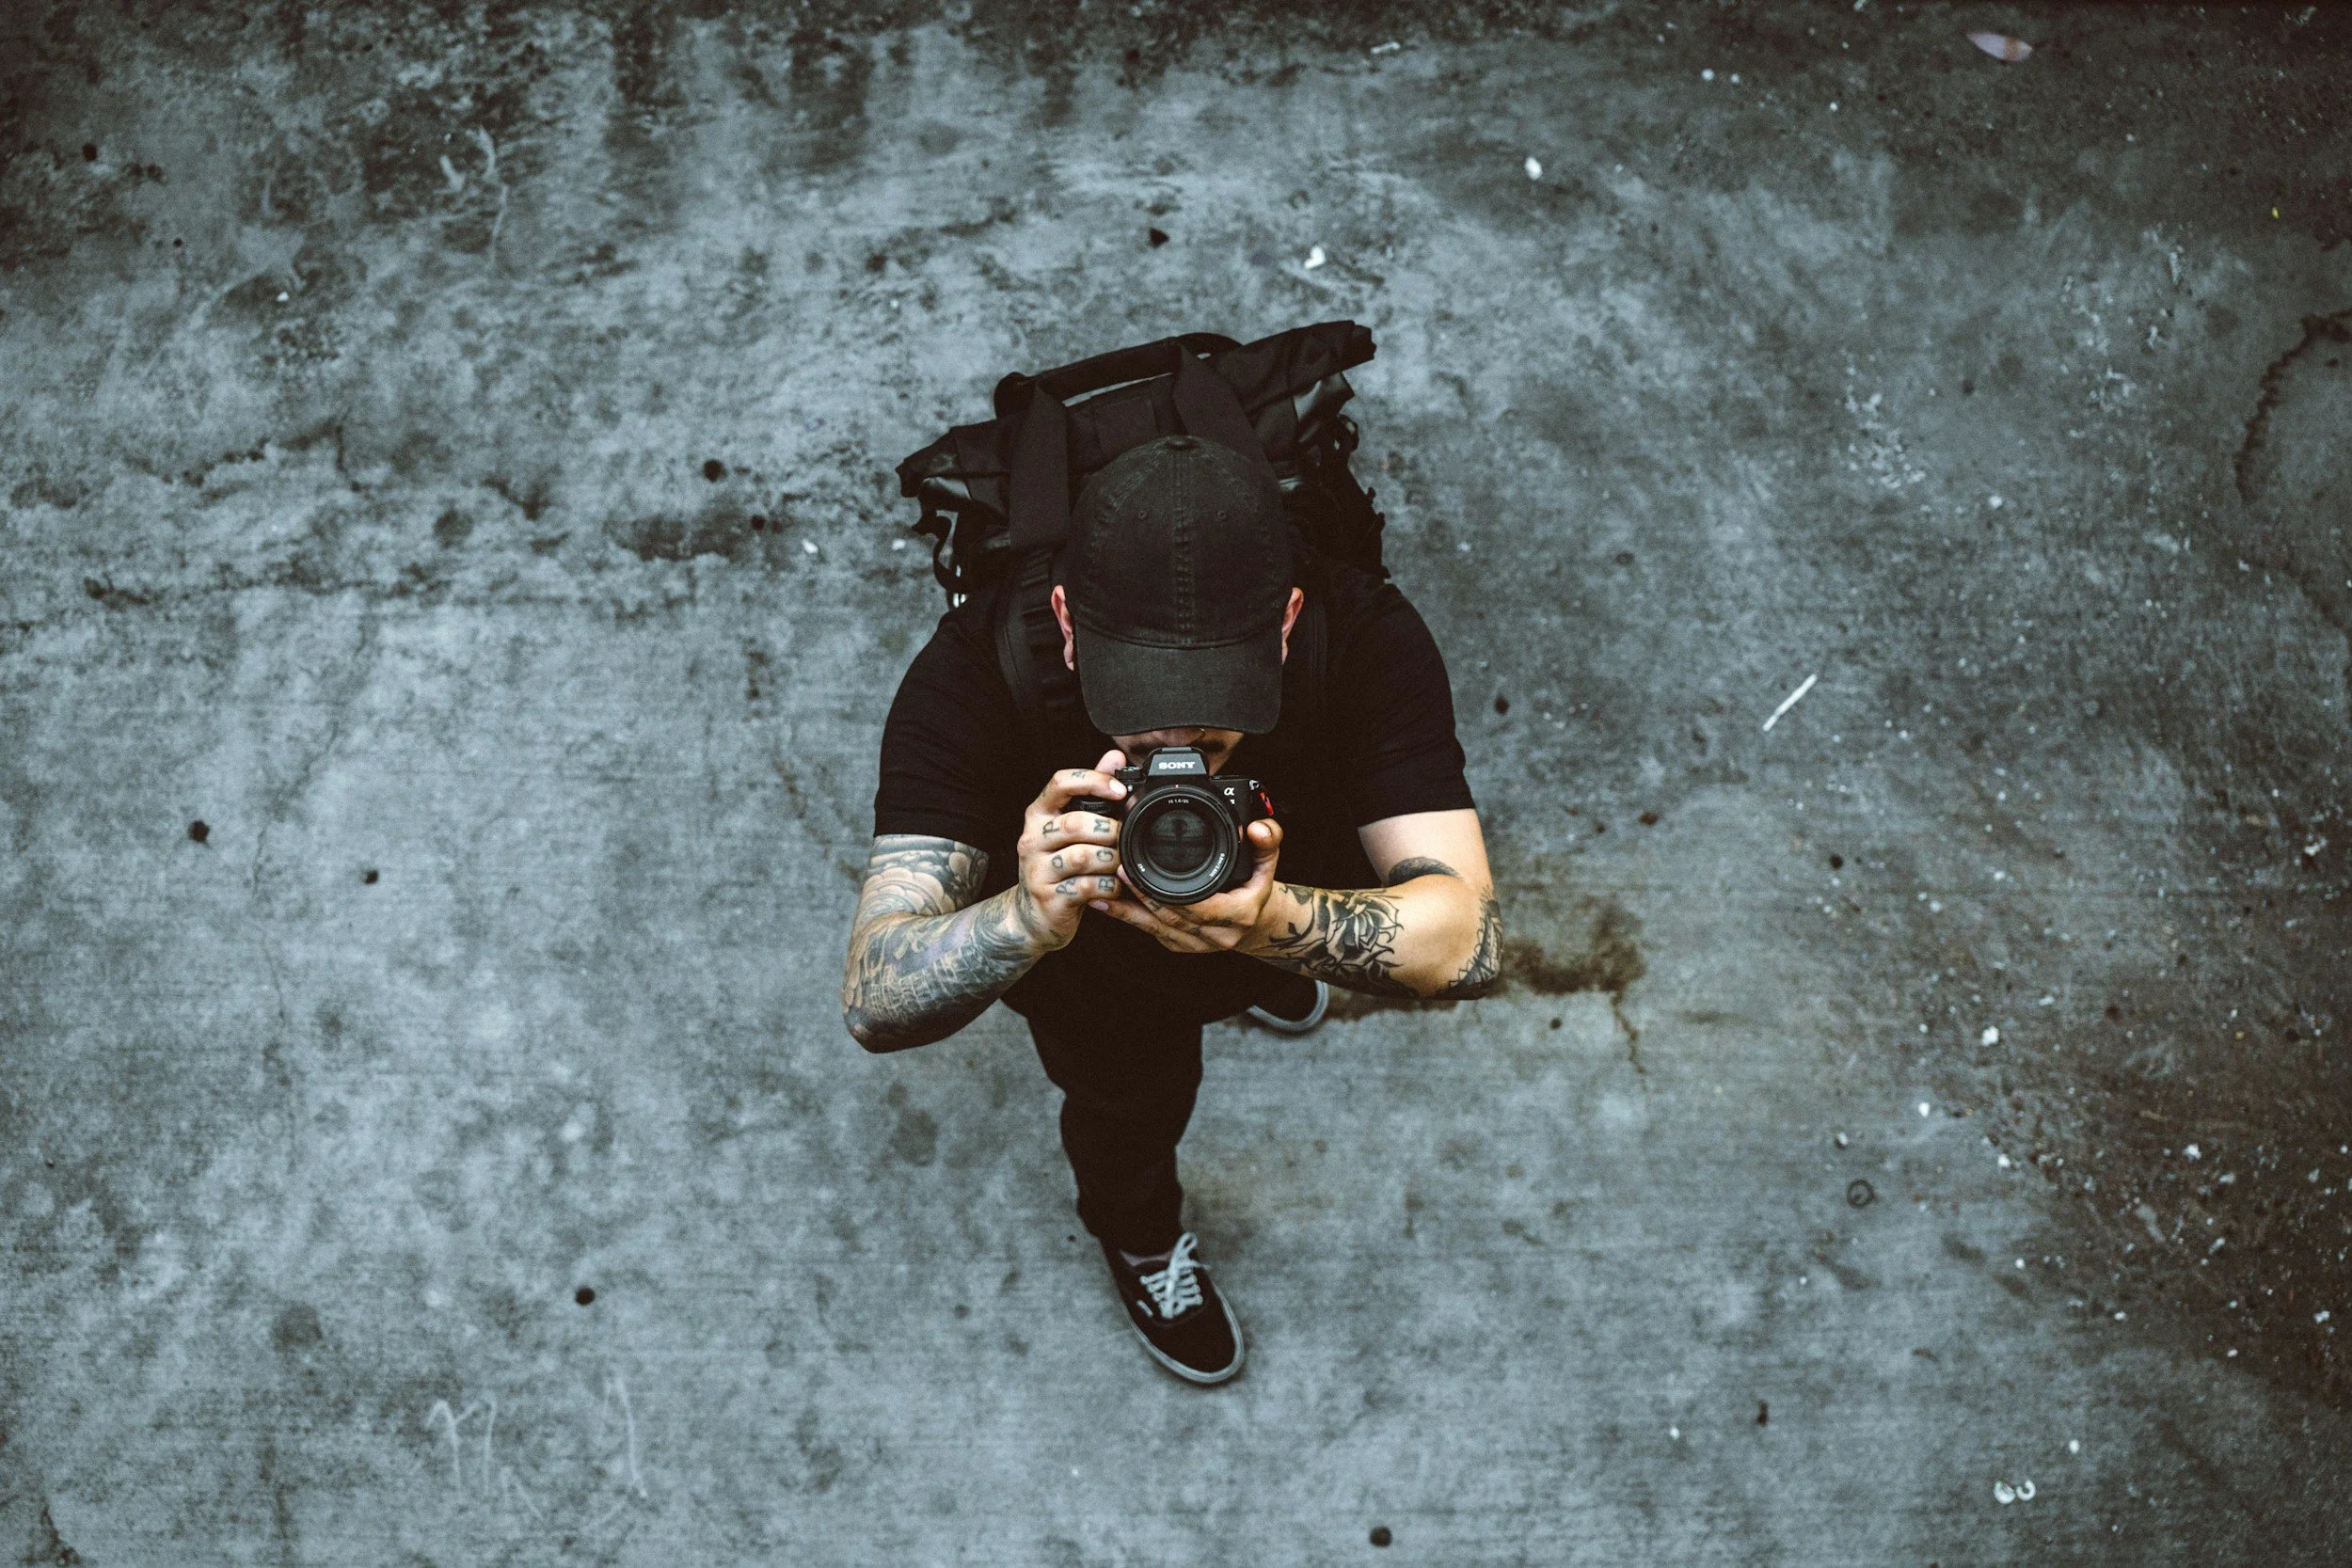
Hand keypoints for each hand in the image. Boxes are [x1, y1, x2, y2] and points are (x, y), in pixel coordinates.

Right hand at [1012, 749, 1129, 953]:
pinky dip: (1108, 886)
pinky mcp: (1047, 897)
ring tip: (1121, 864)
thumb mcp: (1072, 827)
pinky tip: (1114, 886)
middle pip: (1075, 823)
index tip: (1121, 790)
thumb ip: (1093, 792)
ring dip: (1110, 859)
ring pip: (1081, 856)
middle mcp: (1031, 838)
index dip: (1093, 781)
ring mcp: (1036, 869)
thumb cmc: (1059, 865)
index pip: (1061, 783)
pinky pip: (1085, 886)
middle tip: (1125, 838)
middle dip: (1109, 830)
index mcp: (1039, 813)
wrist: (1033, 916)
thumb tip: (1115, 756)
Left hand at [1087, 816, 1284, 953]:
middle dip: (1140, 895)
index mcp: (1238, 915)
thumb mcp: (1268, 862)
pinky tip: (1106, 904)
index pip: (1197, 908)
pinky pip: (1151, 932)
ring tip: (1101, 888)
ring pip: (1156, 928)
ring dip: (1127, 909)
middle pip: (1170, 917)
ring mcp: (1196, 944)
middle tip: (1115, 870)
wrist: (1258, 923)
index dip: (1164, 893)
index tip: (1139, 871)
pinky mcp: (1180, 946)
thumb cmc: (1257, 888)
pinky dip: (1128, 917)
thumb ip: (1268, 841)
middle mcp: (1216, 936)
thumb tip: (1257, 826)